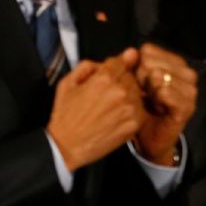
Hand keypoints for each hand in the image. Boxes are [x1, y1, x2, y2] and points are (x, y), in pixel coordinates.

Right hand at [46, 48, 144, 171]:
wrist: (66, 146)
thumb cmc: (65, 116)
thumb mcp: (67, 82)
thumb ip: (88, 65)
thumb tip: (111, 58)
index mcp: (103, 78)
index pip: (122, 61)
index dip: (114, 68)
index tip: (109, 76)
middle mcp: (119, 91)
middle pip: (131, 76)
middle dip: (120, 81)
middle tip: (104, 96)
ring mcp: (129, 108)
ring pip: (137, 92)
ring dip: (127, 96)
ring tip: (108, 108)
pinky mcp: (134, 124)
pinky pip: (140, 109)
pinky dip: (130, 111)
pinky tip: (114, 117)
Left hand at [132, 44, 197, 165]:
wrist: (150, 137)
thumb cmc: (142, 107)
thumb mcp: (136, 83)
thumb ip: (133, 65)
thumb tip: (130, 52)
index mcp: (176, 63)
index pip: (149, 51)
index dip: (135, 66)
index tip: (137, 82)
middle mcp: (187, 74)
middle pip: (152, 62)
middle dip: (141, 78)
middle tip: (144, 94)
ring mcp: (190, 91)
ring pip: (160, 76)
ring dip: (148, 90)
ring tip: (150, 101)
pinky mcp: (187, 107)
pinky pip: (166, 93)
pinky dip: (156, 99)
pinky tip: (156, 107)